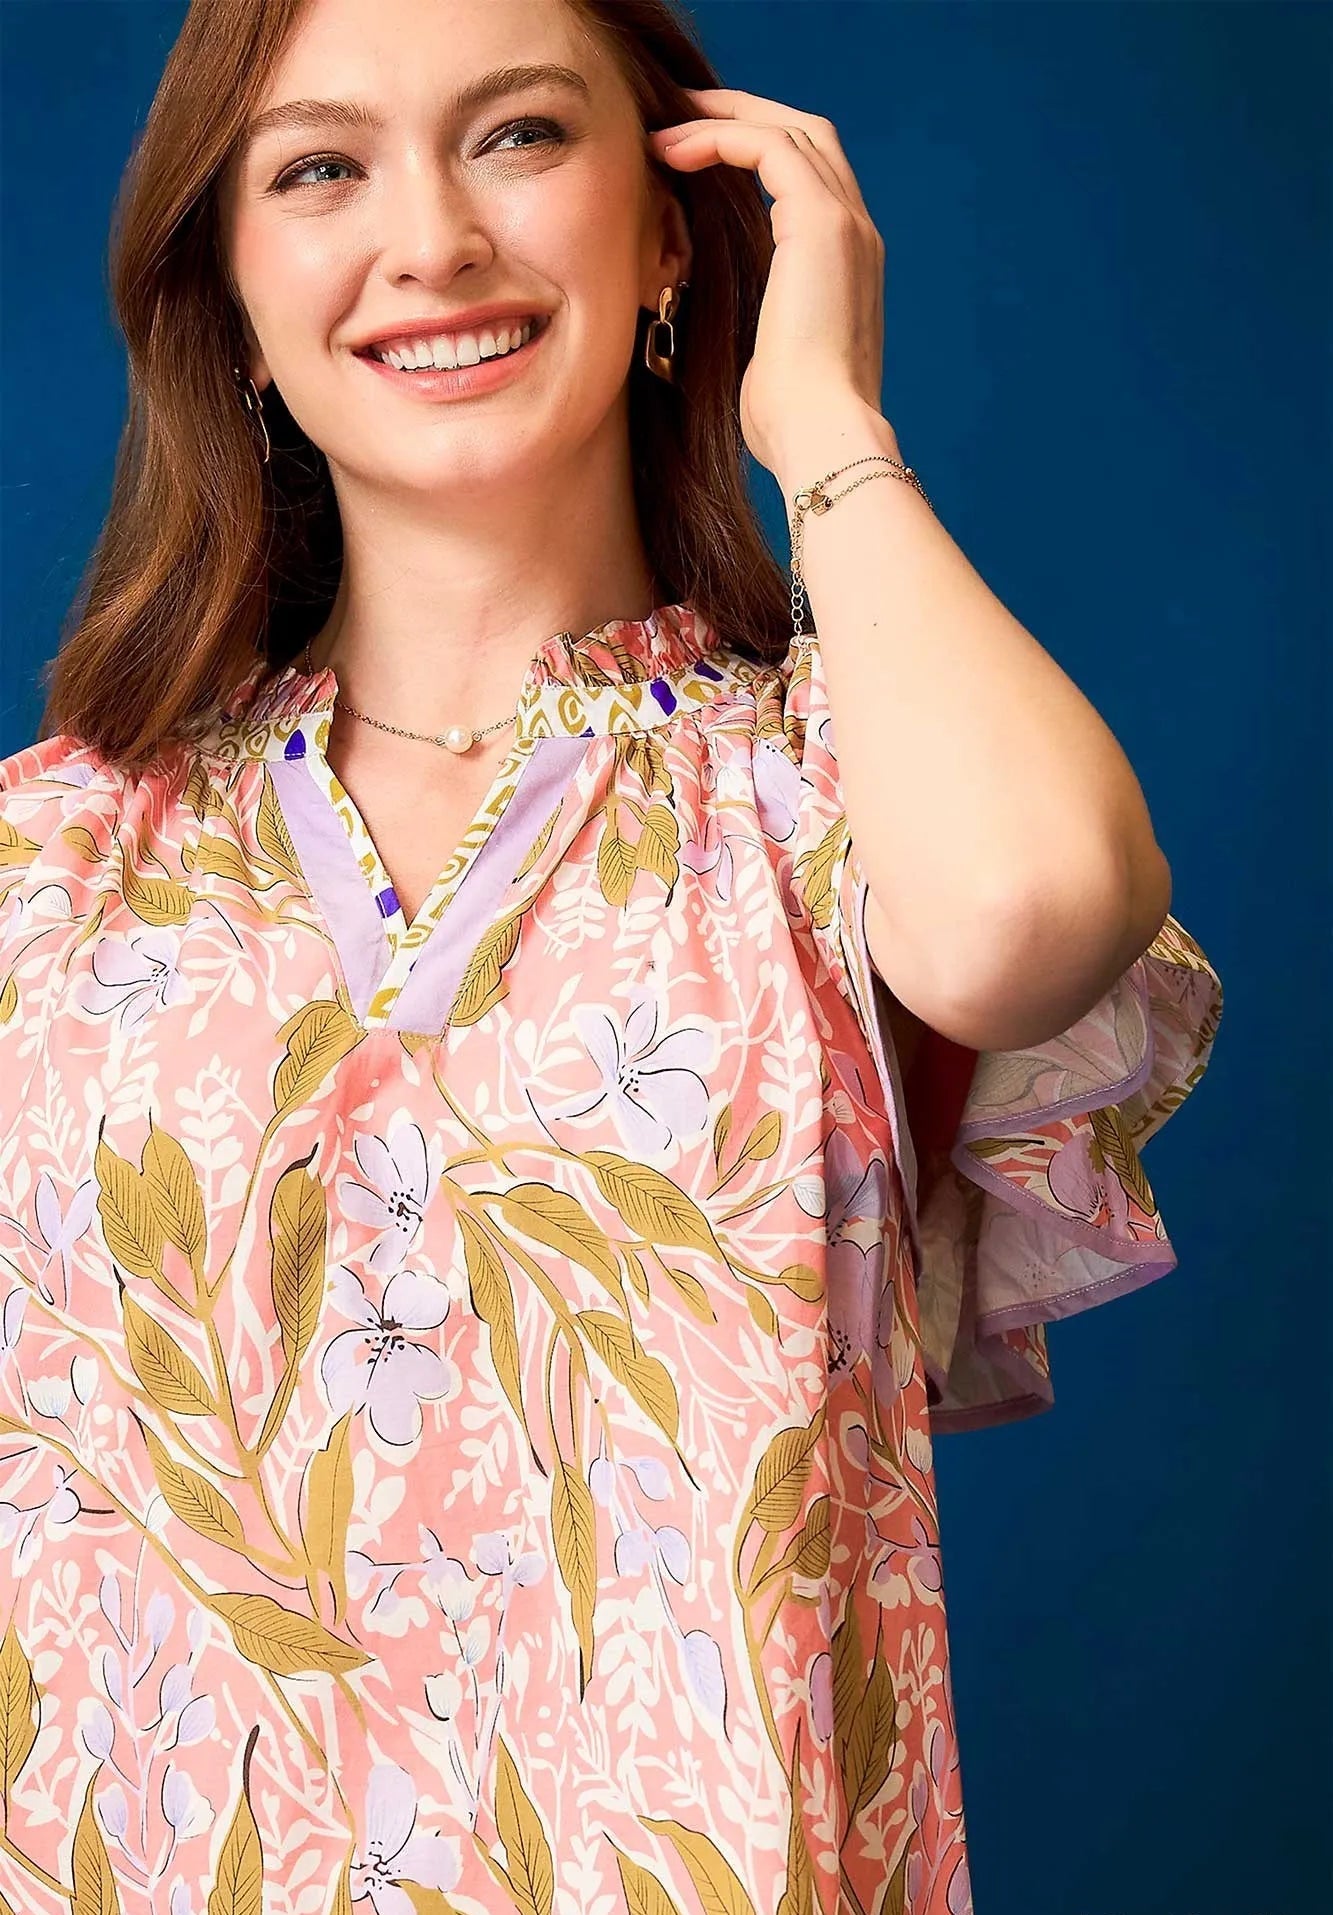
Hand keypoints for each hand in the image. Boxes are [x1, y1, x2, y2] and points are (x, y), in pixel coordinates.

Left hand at [649, 86, 888, 481]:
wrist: (819, 434)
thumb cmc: (785, 419)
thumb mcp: (762, 355)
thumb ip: (748, 316)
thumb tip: (695, 307)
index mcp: (845, 265)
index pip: (807, 179)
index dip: (751, 153)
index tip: (693, 155)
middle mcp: (856, 234)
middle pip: (806, 136)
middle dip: (742, 115)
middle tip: (680, 115)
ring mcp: (845, 224)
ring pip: (789, 131)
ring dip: (722, 120)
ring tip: (665, 127)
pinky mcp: (822, 224)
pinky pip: (768, 148)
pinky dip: (720, 138)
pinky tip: (674, 152)